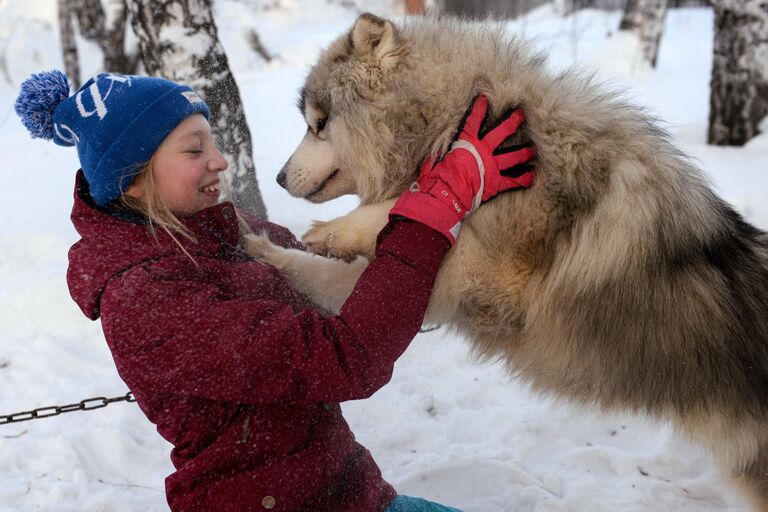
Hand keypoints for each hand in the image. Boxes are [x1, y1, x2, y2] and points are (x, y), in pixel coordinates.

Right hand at [390, 95, 535, 243]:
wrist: (445, 196)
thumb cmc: (436, 179)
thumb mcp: (433, 161)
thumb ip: (437, 155)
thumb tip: (433, 154)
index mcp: (466, 144)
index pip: (473, 122)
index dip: (479, 110)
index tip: (484, 99)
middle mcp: (482, 152)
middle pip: (501, 133)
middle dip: (512, 122)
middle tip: (521, 115)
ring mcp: (491, 167)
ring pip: (512, 156)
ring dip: (523, 152)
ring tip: (532, 149)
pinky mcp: (496, 183)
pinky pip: (513, 180)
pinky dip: (523, 179)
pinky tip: (532, 176)